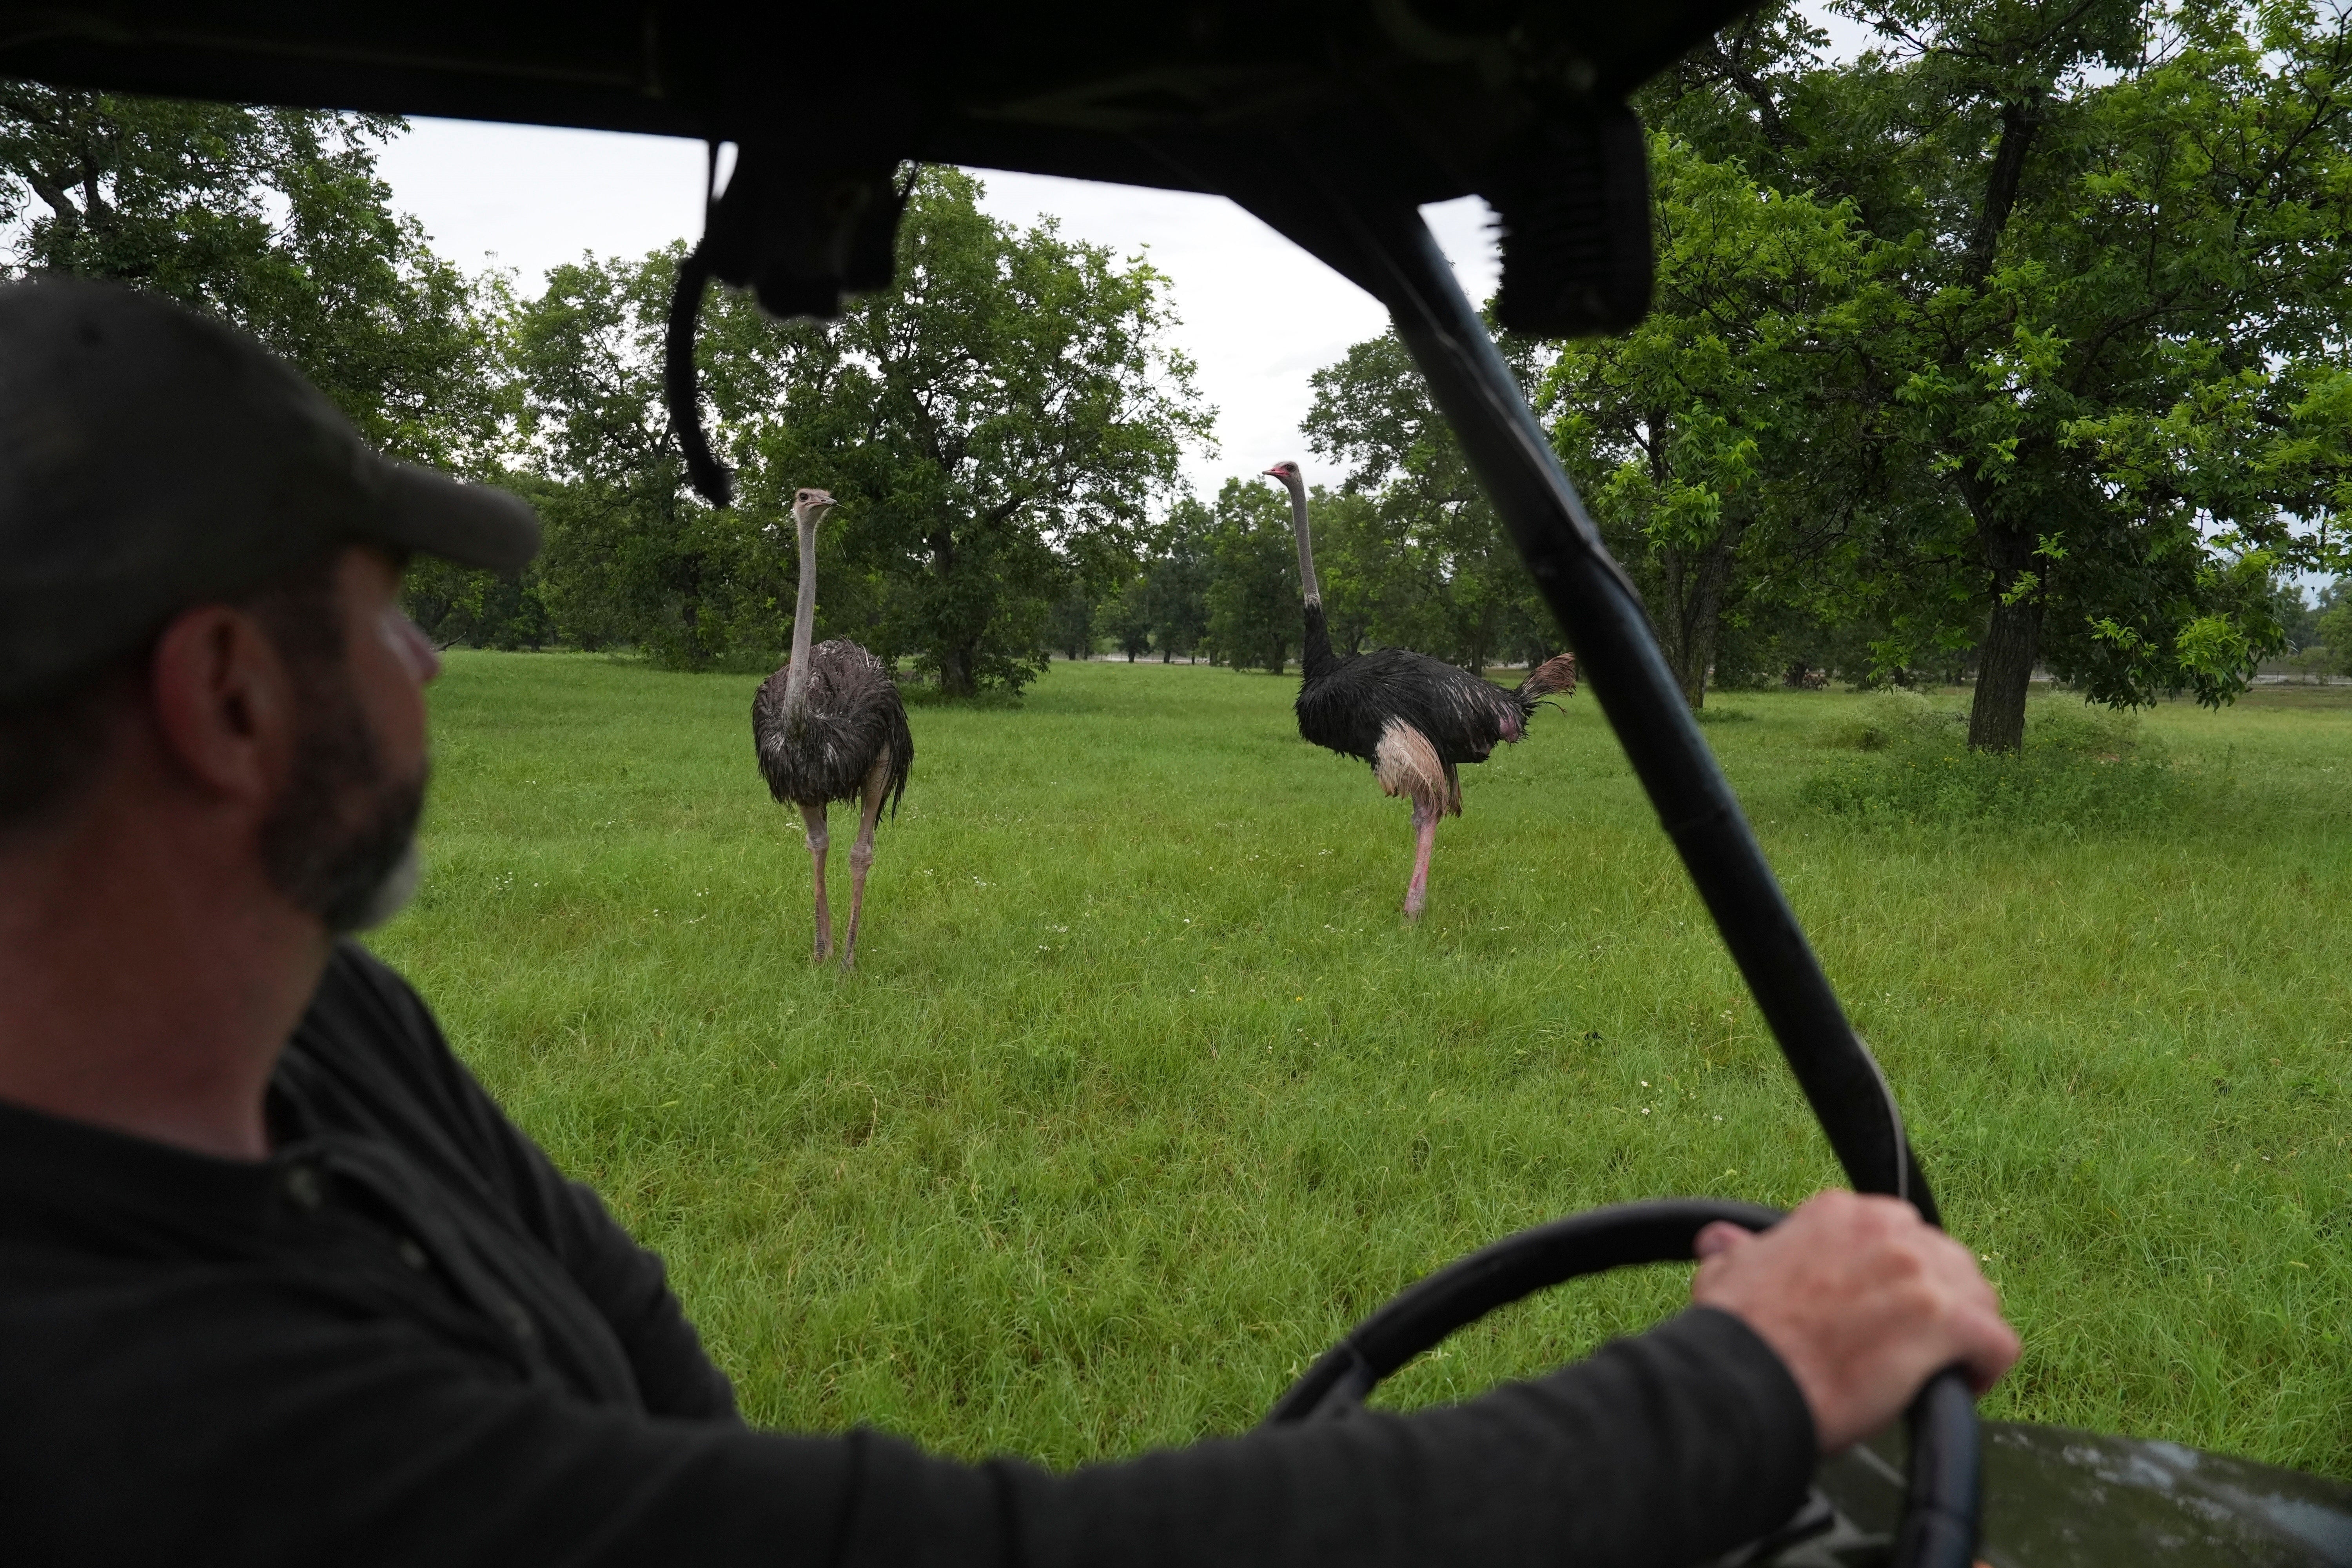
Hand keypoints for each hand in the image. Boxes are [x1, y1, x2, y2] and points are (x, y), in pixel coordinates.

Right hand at [1690, 1190, 2018, 1452]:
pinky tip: (1961, 1385)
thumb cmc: (1738, 1337)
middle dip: (1937, 1302)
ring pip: (1979, 1298)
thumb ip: (1737, 1251)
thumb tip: (1718, 1240)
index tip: (1880, 1311)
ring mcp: (1919, 1273)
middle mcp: (1886, 1229)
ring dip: (1965, 1333)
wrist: (1747, 1382)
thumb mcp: (1726, 1273)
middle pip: (1946, 1261)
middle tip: (1910, 1344)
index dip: (1895, 1279)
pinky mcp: (1946, 1321)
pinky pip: (1998, 1343)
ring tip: (1938, 1368)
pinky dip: (1986, 1368)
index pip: (1898, 1235)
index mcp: (1839, 1214)